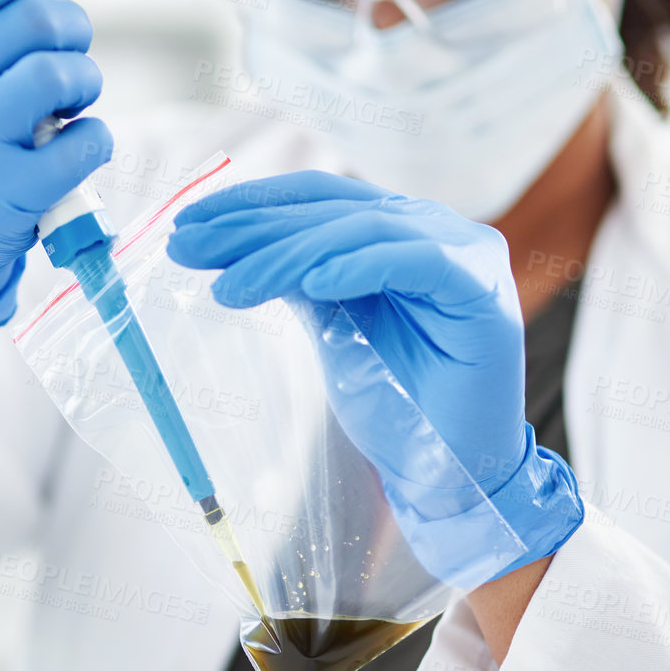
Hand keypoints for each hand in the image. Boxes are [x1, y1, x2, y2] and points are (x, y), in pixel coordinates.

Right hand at [0, 0, 113, 352]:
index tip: (32, 6)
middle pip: (43, 22)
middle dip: (69, 35)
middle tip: (59, 58)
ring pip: (66, 76)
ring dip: (83, 85)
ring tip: (63, 102)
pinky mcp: (4, 194)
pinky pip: (87, 142)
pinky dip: (93, 139)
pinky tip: (66, 145)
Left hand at [167, 171, 582, 581]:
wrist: (448, 472)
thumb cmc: (396, 401)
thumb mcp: (331, 325)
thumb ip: (296, 277)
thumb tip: (225, 242)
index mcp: (396, 230)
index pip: (316, 199)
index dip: (251, 205)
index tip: (188, 224)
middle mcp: (432, 228)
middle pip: (332, 210)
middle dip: (254, 227)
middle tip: (188, 246)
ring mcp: (463, 253)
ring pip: (362, 229)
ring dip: (288, 254)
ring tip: (231, 285)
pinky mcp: (481, 290)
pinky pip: (415, 261)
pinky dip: (360, 266)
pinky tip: (313, 283)